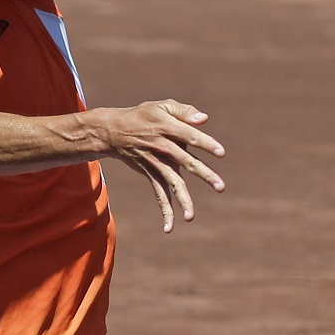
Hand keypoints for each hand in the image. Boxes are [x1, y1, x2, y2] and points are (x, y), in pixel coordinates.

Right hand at [96, 100, 225, 232]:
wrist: (113, 131)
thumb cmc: (144, 115)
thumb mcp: (161, 106)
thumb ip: (184, 111)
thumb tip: (204, 119)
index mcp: (167, 128)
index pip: (190, 136)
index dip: (205, 144)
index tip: (221, 153)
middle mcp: (162, 147)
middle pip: (185, 161)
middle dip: (203, 174)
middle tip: (220, 186)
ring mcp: (156, 163)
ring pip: (172, 182)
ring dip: (182, 200)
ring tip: (191, 217)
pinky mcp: (151, 174)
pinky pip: (159, 194)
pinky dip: (164, 210)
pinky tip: (170, 227)